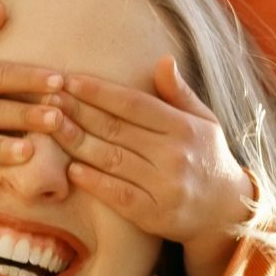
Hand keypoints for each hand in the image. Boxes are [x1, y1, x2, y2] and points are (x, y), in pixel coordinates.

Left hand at [47, 56, 253, 275]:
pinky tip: (70, 168)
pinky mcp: (155, 215)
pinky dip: (93, 181)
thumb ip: (180, 93)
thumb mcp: (203, 121)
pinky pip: (118, 195)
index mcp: (184, 127)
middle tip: (47, 98)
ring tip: (50, 125)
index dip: (99, 92)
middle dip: (78, 111)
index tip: (69, 80)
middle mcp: (175, 155)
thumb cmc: (207, 157)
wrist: (227, 211)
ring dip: (77, 142)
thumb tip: (164, 60)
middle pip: (116, 129)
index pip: (133, 104)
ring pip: (112, 160)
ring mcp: (165, 186)